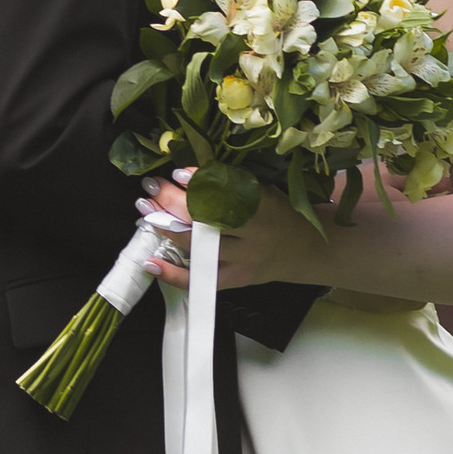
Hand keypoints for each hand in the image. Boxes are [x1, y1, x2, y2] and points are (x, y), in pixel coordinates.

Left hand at [142, 175, 332, 291]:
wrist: (307, 250)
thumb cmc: (281, 214)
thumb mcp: (267, 192)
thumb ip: (236, 184)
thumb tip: (189, 172)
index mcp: (265, 206)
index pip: (228, 193)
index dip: (200, 184)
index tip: (177, 173)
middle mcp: (254, 235)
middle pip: (208, 220)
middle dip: (175, 202)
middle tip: (152, 187)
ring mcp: (244, 260)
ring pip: (200, 248)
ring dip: (168, 228)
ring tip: (145, 211)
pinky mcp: (237, 279)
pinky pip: (201, 281)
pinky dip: (173, 274)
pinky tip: (151, 263)